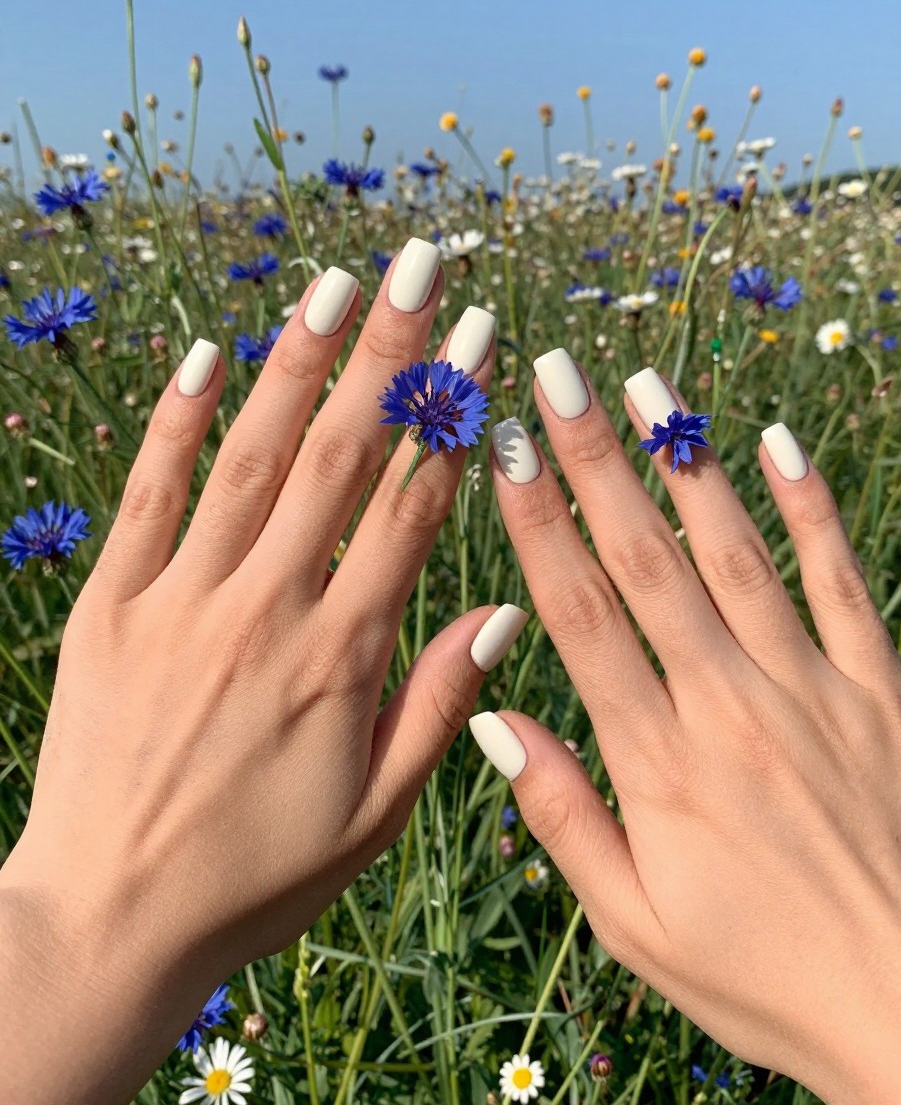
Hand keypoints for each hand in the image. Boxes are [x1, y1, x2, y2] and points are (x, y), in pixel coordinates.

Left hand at [0, 239, 525, 1104]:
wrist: (106, 920)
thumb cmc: (256, 876)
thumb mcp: (374, 815)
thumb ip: (440, 705)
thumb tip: (507, 606)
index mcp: (340, 659)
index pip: (410, 509)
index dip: (450, 418)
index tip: (481, 342)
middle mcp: (265, 609)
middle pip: (339, 457)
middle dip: (388, 354)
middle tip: (422, 267)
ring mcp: (181, 600)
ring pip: (251, 458)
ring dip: (296, 363)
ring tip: (335, 282)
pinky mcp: (112, 606)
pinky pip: (147, 495)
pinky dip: (177, 421)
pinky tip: (208, 353)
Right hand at [473, 350, 900, 1103]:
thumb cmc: (763, 978)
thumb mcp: (636, 925)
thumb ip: (563, 817)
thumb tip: (496, 717)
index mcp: (660, 763)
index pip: (581, 616)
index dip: (535, 523)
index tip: (502, 450)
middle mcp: (731, 707)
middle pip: (647, 562)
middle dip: (593, 461)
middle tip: (554, 375)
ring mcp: (815, 690)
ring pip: (736, 553)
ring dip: (683, 462)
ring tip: (644, 384)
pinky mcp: (883, 691)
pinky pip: (844, 583)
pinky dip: (811, 509)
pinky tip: (775, 441)